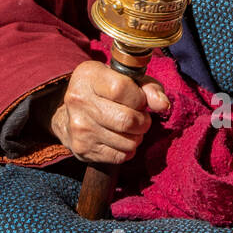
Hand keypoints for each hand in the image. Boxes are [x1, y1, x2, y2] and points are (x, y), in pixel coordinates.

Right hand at [49, 60, 170, 163]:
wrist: (70, 115)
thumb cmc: (104, 92)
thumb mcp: (124, 79)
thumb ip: (148, 87)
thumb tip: (163, 105)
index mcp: (88, 76)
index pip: (123, 89)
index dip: (139, 98)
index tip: (138, 99)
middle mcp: (79, 101)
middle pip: (128, 120)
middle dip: (143, 121)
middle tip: (139, 118)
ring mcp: (80, 127)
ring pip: (128, 142)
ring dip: (136, 137)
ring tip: (129, 128)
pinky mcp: (83, 149)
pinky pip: (120, 156)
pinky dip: (127, 150)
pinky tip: (119, 139)